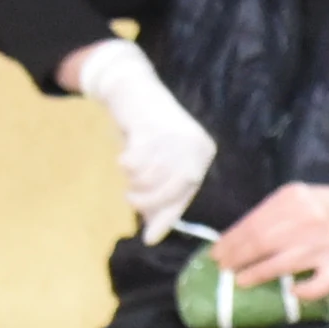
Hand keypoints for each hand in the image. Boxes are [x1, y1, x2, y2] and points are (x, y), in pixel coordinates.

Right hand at [71, 42, 216, 239]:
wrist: (133, 88)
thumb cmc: (146, 133)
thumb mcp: (157, 168)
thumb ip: (159, 200)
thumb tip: (152, 237)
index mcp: (203, 154)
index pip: (186, 195)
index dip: (166, 217)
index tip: (149, 238)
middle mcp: (194, 146)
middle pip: (170, 190)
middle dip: (146, 201)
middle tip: (130, 197)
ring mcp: (175, 137)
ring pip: (150, 177)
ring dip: (132, 180)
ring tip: (128, 168)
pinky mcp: (152, 129)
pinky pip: (134, 163)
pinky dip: (125, 163)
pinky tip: (126, 152)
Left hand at [213, 181, 328, 300]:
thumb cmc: (315, 208)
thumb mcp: (291, 200)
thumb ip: (267, 215)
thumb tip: (230, 240)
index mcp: (292, 199)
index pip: (254, 223)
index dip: (231, 240)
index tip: (215, 253)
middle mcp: (308, 220)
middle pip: (264, 242)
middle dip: (238, 257)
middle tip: (223, 269)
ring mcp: (323, 244)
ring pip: (286, 263)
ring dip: (258, 274)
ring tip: (240, 281)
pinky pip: (323, 283)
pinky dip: (307, 290)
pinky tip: (291, 292)